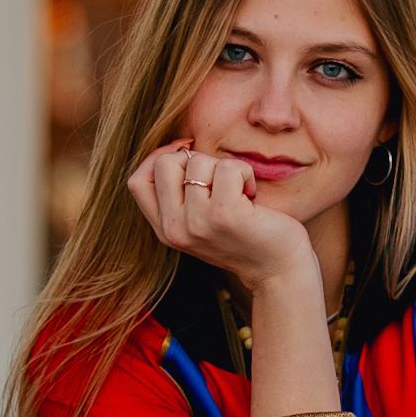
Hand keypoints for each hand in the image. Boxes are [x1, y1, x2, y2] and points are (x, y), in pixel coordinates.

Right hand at [127, 136, 314, 293]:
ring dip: (225, 168)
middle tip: (220, 181)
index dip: (157, 159)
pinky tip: (251, 195)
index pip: (138, 182)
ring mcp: (198, 223)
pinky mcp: (225, 215)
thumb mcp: (201, 219)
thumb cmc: (244, 236)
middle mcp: (175, 229)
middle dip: (195, 160)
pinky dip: (245, 173)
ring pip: (198, 162)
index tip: (185, 159)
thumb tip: (180, 146)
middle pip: (165, 164)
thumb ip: (181, 194)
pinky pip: (229, 168)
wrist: (277, 270)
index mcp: (165, 230)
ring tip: (239, 193)